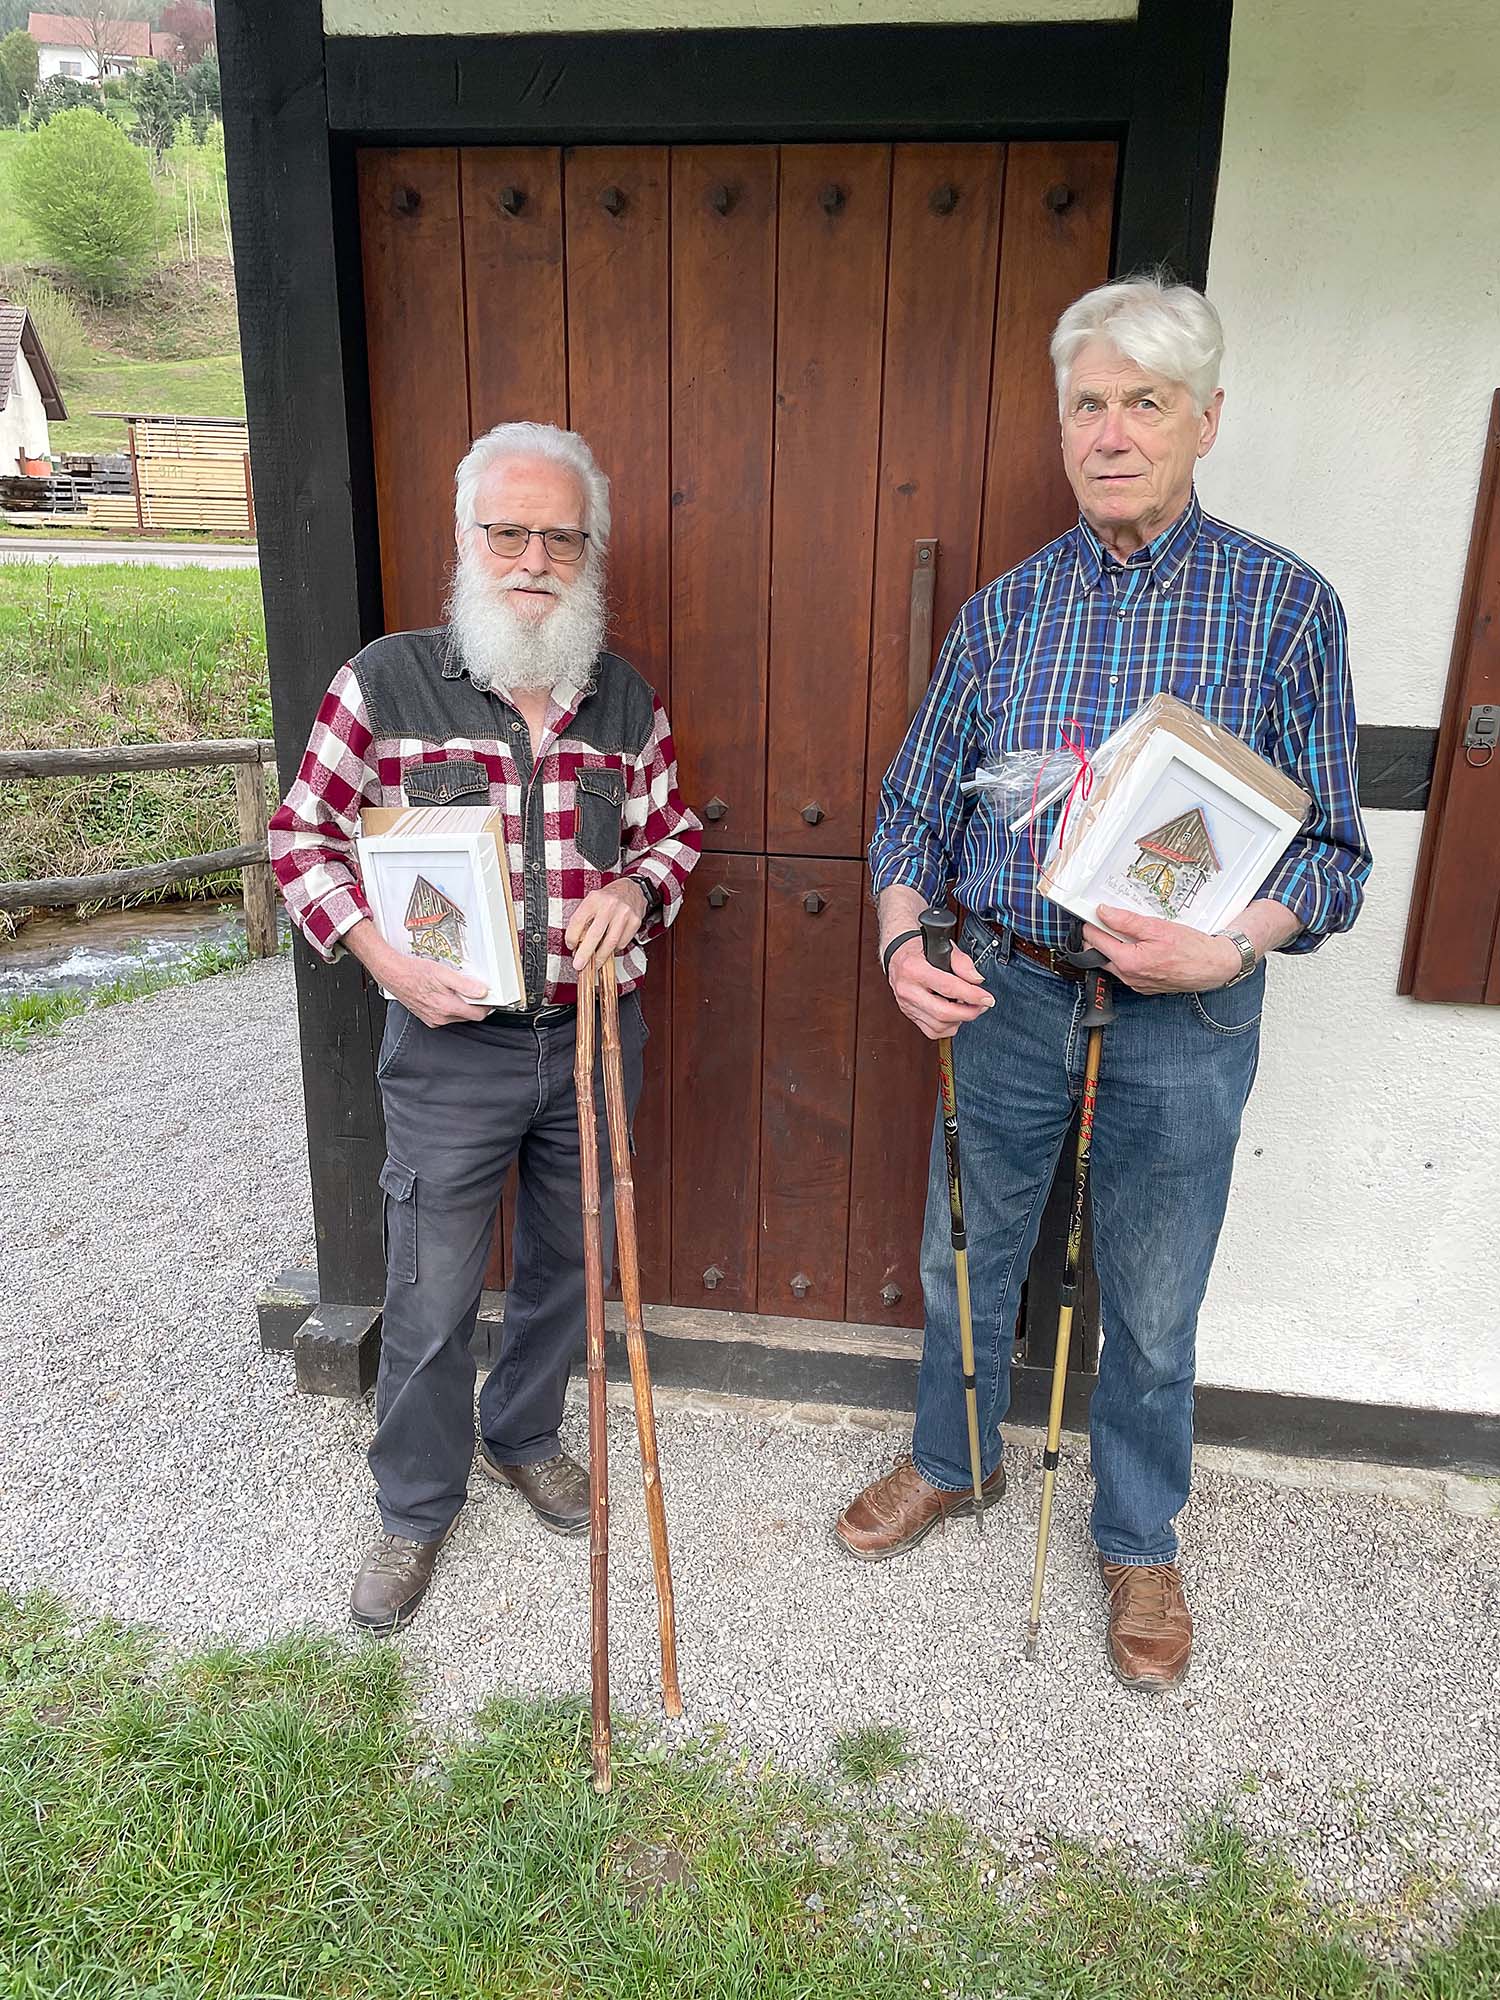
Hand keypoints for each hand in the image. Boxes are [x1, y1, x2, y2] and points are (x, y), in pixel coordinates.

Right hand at [383, 954, 491, 1027]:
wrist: (394, 974)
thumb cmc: (415, 972)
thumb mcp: (443, 973)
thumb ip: (464, 984)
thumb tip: (481, 992)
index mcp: (447, 1007)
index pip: (478, 1014)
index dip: (487, 1005)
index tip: (489, 997)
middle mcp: (441, 1017)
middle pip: (468, 1016)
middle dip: (474, 1004)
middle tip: (475, 990)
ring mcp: (433, 1019)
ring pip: (457, 1016)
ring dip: (461, 1005)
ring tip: (457, 989)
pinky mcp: (427, 1018)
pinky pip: (445, 1016)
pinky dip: (449, 1007)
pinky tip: (444, 994)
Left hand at [567, 878, 647, 972]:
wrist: (632, 889)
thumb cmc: (609, 897)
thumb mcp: (593, 901)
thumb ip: (584, 919)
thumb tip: (576, 943)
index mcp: (594, 899)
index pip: (578, 920)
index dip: (572, 936)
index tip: (570, 945)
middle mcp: (609, 905)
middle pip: (595, 934)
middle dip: (585, 953)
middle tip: (578, 964)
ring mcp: (624, 914)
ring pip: (610, 942)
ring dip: (601, 956)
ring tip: (595, 963)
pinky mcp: (635, 921)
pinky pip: (622, 942)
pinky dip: (615, 949)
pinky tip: (610, 948)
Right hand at [887, 936, 994, 1040]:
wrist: (899, 954)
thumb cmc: (920, 948)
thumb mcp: (943, 946)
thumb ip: (962, 962)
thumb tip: (977, 980)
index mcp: (913, 968)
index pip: (948, 987)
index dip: (972, 995)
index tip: (987, 998)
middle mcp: (907, 989)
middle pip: (942, 1012)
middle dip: (969, 1012)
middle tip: (982, 1005)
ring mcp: (906, 1005)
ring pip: (938, 1026)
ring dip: (959, 1020)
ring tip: (969, 1008)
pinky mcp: (909, 1014)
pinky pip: (931, 1031)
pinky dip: (948, 1028)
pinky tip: (955, 1016)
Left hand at [1083, 905, 1242, 994]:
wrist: (1214, 966)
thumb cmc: (1192, 949)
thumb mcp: (1157, 927)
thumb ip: (1127, 921)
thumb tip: (1104, 913)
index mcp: (1129, 962)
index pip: (1095, 941)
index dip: (1092, 924)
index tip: (1093, 913)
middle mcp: (1129, 977)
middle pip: (1099, 954)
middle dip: (1099, 936)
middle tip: (1108, 919)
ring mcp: (1136, 984)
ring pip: (1111, 963)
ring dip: (1112, 946)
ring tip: (1126, 931)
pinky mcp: (1144, 986)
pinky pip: (1125, 970)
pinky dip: (1125, 956)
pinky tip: (1138, 945)